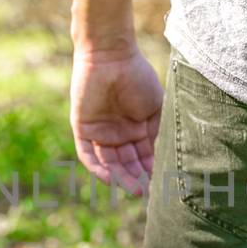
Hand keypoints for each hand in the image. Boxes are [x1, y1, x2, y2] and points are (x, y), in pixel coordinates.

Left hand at [70, 43, 162, 195]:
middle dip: (136, 177)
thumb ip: (158, 132)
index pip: (143, 155)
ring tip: (134, 189)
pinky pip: (88, 154)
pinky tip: (109, 178)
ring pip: (109, 161)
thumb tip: (164, 159)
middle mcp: (118, 133)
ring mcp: (100, 131)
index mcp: (136, 128)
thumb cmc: (138, 77)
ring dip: (120, 177)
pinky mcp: (82, 128)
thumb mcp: (156, 108)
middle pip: (126, 162)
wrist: (112, 56)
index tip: (162, 183)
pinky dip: (97, 167)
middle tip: (146, 192)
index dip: (151, 169)